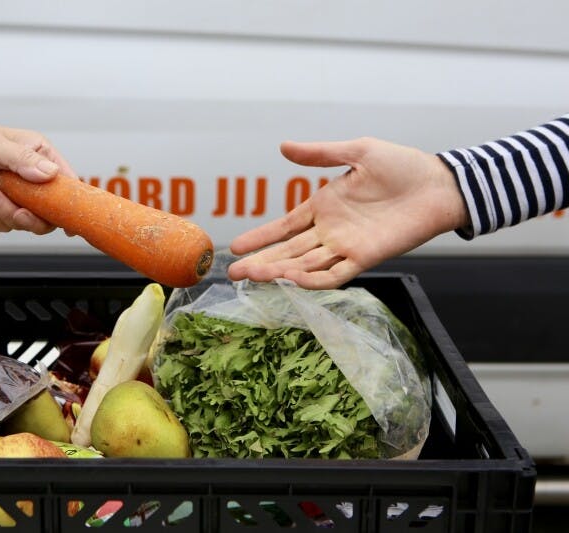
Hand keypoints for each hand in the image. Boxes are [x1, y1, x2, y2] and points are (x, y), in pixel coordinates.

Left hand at [0, 116, 75, 233]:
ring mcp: (14, 194)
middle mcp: (30, 176)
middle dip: (34, 215)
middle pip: (50, 210)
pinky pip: (4, 223)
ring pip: (26, 220)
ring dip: (5, 212)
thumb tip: (49, 173)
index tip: (70, 216)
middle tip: (20, 212)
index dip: (72, 200)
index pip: (66, 180)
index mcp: (38, 155)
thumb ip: (21, 160)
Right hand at [228, 137, 468, 288]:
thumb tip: (282, 147)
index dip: (260, 237)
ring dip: (279, 272)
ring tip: (254, 276)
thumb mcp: (357, 151)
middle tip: (233, 272)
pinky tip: (292, 279)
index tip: (235, 247)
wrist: (439, 184)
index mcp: (324, 206)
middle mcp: (330, 231)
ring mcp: (346, 246)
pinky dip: (314, 279)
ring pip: (305, 265)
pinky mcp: (366, 257)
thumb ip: (320, 155)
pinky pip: (335, 274)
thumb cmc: (402, 165)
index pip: (284, 227)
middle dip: (261, 261)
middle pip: (288, 251)